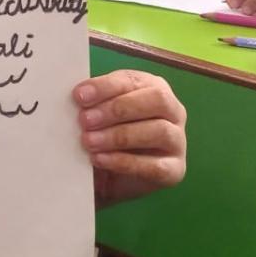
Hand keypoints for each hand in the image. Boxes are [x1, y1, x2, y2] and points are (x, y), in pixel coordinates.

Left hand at [73, 70, 185, 206]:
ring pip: (159, 131)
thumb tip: (78, 95)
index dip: (106, 86)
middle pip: (156, 100)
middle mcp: (173, 111)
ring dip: (120, 135)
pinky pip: (154, 166)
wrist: (110, 176)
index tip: (79, 96)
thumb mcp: (99, 114)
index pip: (133, 80)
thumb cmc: (106, 135)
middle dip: (118, 108)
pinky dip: (124, 162)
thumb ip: (93, 102)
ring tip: (89, 141)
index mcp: (153, 87)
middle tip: (85, 120)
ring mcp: (178, 141)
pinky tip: (100, 159)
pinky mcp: (175, 170)